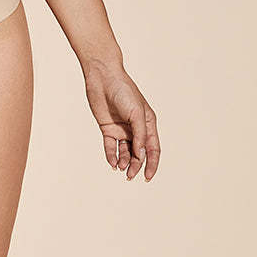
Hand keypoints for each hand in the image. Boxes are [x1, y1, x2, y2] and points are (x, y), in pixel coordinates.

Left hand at [83, 62, 159, 180]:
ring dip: (124, 162)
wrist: (103, 78)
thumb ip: (139, 135)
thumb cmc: (124, 91)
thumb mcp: (136, 113)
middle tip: (130, 176)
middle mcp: (136, 128)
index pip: (153, 149)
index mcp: (148, 124)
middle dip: (136, 166)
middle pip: (138, 153)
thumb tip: (141, 155)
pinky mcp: (107, 128)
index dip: (152, 164)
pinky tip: (112, 163)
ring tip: (121, 168)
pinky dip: (111, 156)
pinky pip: (110, 146)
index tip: (147, 178)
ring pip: (125, 152)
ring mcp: (121, 129)